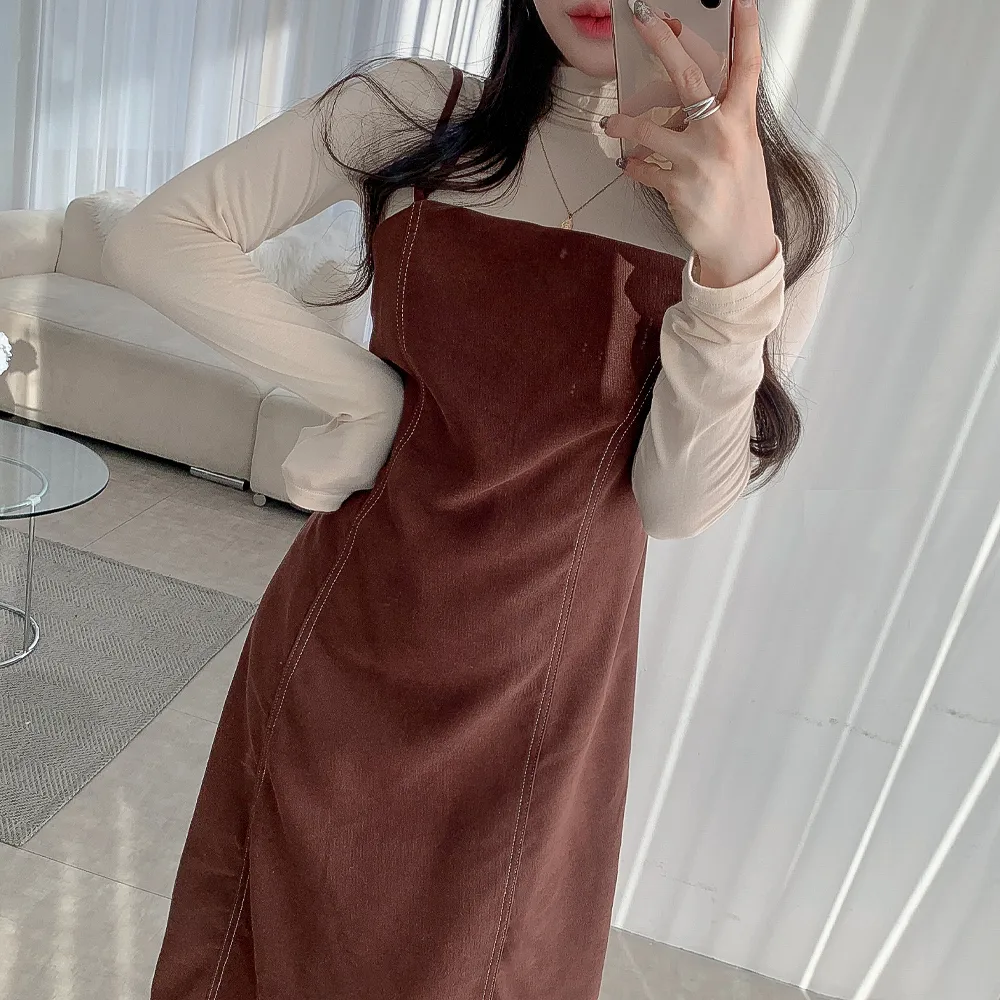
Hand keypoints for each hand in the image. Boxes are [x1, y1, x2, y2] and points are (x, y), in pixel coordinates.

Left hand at [601, 0, 778, 287]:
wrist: (741, 244)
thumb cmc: (739, 193)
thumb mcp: (741, 148)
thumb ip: (720, 119)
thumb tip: (685, 97)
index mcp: (742, 121)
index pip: (747, 66)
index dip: (746, 30)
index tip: (740, 0)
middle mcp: (722, 135)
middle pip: (689, 78)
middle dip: (664, 44)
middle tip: (644, 19)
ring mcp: (699, 161)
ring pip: (648, 128)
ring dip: (624, 123)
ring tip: (612, 122)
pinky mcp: (678, 188)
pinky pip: (642, 168)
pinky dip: (633, 166)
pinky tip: (632, 167)